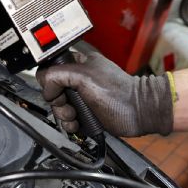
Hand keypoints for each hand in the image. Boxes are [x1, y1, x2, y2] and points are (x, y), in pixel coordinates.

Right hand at [36, 51, 172, 136]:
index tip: (57, 92)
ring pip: (58, 107)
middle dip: (58, 103)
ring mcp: (81, 96)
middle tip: (69, 107)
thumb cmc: (119, 94)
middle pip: (51, 91)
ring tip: (75, 117)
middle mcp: (77, 78)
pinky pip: (67, 119)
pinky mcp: (84, 112)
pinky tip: (77, 124)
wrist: (139, 113)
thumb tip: (48, 89)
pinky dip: (69, 124)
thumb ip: (59, 75)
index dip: (49, 82)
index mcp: (77, 63)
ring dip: (63, 115)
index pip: (49, 69)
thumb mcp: (84, 77)